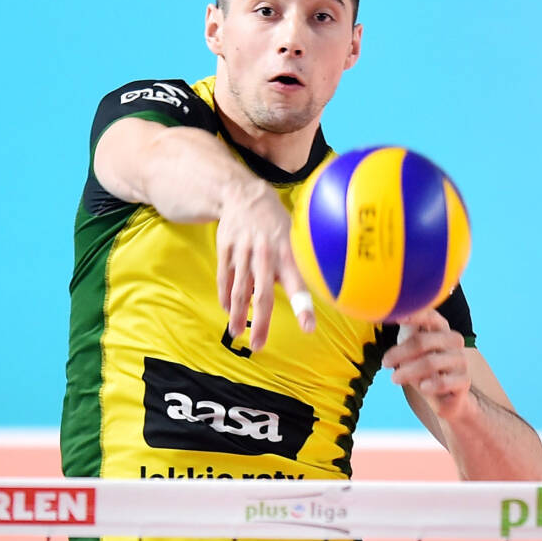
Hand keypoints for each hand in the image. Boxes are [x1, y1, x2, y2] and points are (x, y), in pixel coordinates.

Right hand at [214, 181, 312, 351]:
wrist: (242, 194)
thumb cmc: (276, 223)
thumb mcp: (295, 236)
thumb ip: (298, 265)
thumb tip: (317, 292)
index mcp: (287, 253)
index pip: (298, 283)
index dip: (303, 306)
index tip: (308, 327)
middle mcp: (266, 254)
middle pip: (262, 295)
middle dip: (261, 323)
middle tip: (258, 346)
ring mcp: (243, 252)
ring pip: (239, 290)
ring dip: (238, 315)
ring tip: (238, 333)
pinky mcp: (225, 250)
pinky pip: (224, 279)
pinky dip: (226, 297)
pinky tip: (228, 311)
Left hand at [381, 309, 473, 420]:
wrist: (443, 396)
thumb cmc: (423, 366)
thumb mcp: (412, 347)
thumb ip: (407, 330)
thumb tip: (395, 313)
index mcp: (441, 328)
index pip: (430, 316)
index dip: (415, 316)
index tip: (398, 318)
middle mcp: (453, 341)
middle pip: (423, 341)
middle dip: (400, 352)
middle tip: (385, 362)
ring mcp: (460, 360)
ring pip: (431, 362)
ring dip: (408, 371)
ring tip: (395, 378)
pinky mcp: (464, 380)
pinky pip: (444, 382)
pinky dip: (430, 385)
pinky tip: (422, 387)